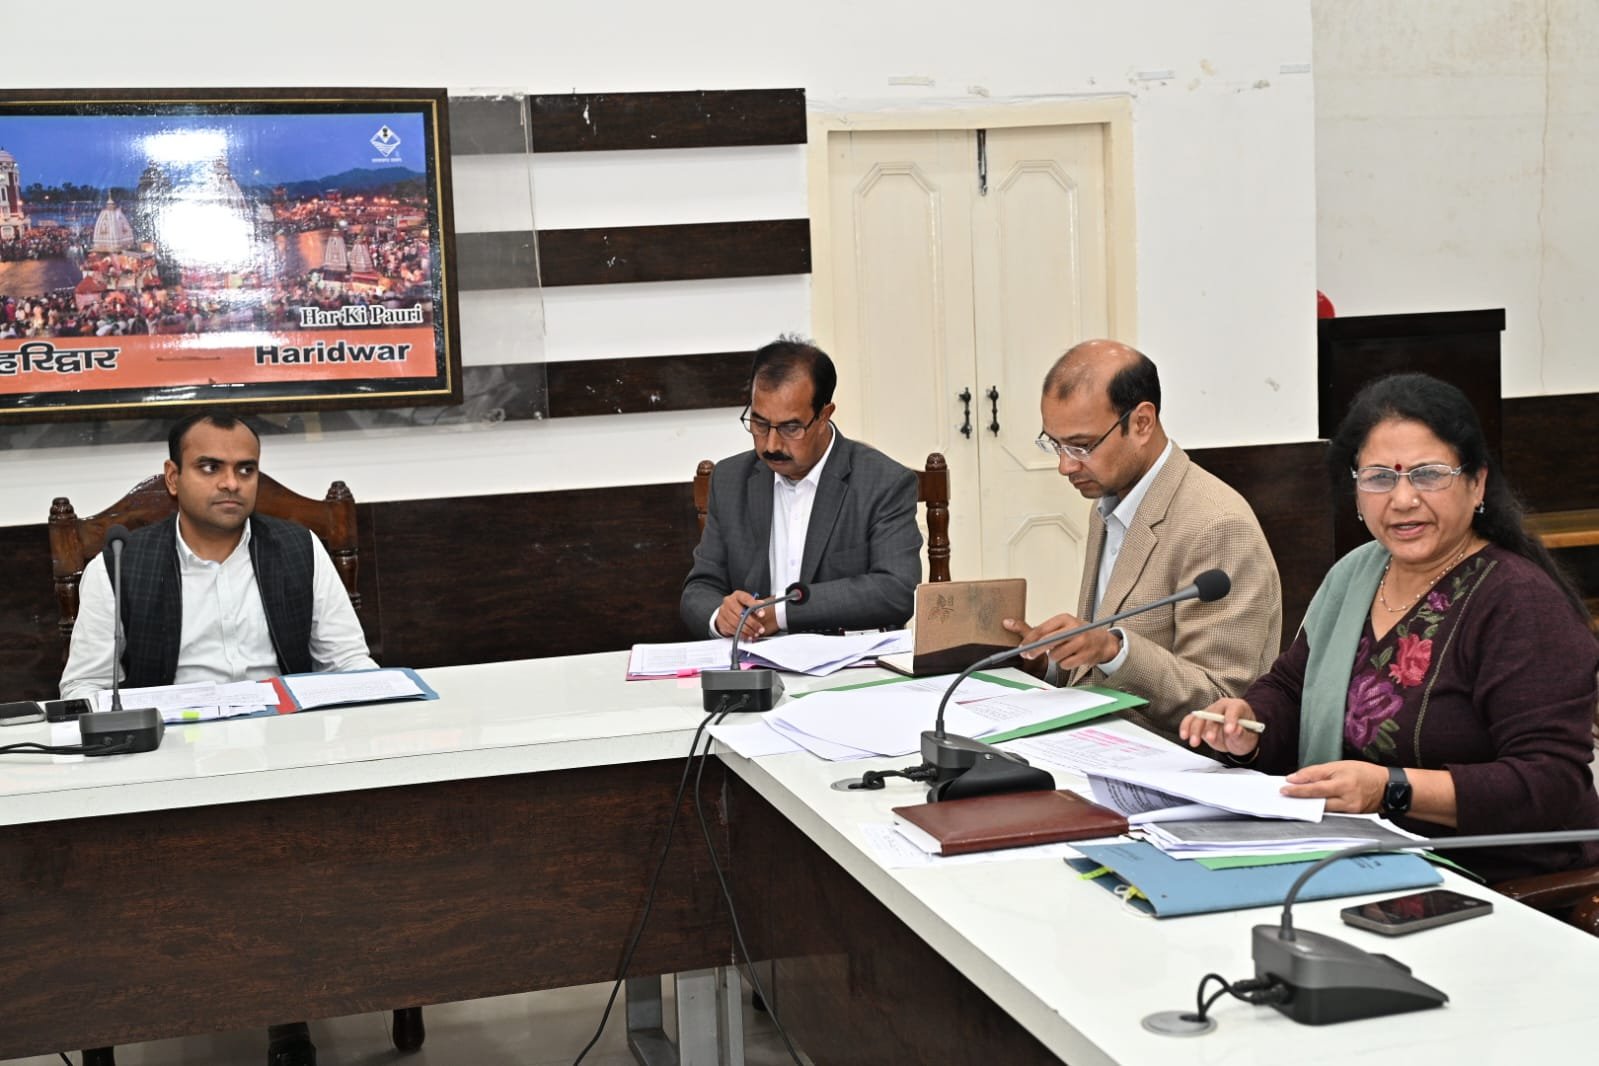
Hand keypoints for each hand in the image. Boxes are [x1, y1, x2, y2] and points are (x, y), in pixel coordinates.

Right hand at [715, 591, 777, 640]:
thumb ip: (755, 605)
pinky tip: (748, 636)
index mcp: (737, 595)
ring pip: (736, 623)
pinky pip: (732, 629)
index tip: (762, 614)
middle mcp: (729, 601)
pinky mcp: (721, 621)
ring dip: (748, 630)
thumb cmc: (740, 607)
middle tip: (760, 629)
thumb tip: (761, 604)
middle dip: (753, 623)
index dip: (754, 606)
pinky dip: (741, 634)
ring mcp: (723, 611)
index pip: (746, 599)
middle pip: (741, 613)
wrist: (727, 612)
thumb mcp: (748, 603)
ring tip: (755, 634)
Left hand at [1001, 612, 1120, 671]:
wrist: (1102, 641)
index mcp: (1064, 619)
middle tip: (1028, 655)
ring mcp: (1082, 641)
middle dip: (1036, 650)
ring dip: (1054, 657)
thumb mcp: (1055, 627)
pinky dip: (1064, 664)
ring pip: (1057, 655)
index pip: (1042, 629)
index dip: (1029, 639)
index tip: (1021, 648)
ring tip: (1061, 652)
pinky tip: (1070, 658)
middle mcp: (1074, 628)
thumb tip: (1006, 622)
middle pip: (1049, 641)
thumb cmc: (1074, 633)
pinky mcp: (1087, 654)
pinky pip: (1066, 664)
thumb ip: (1031, 628)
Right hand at [1178, 698, 1260, 756]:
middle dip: (1210, 727)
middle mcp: (1222, 707)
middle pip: (1213, 713)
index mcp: (1237, 707)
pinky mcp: (1200, 721)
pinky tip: (1184, 735)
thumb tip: (1236, 730)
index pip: (1233, 709)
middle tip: (1211, 738)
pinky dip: (1186, 727)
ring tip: (1194, 742)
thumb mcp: (1248, 739)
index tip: (1229, 730)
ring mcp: (1209, 713)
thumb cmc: (1245, 735)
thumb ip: (1242, 735)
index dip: (1231, 719)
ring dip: (1195, 729)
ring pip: (1199, 717)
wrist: (1238, 739)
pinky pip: (1190, 721)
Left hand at [1281, 761, 1387, 813]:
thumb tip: (1296, 778)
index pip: (1317, 788)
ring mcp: (1350, 811)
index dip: (1299, 789)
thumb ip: (1317, 772)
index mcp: (1344, 783)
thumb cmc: (1363, 773)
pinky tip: (1310, 807)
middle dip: (1300, 800)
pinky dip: (1320, 810)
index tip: (1284, 788)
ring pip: (1324, 810)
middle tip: (1284, 797)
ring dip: (1308, 806)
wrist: (1387, 787)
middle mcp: (1347, 799)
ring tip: (1293, 802)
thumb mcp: (1340, 765)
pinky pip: (1332, 814)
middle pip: (1318, 802)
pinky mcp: (1352, 817)